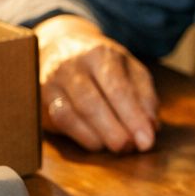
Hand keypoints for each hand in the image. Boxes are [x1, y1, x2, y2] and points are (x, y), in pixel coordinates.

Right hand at [37, 14, 158, 152]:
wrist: (61, 47)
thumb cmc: (104, 66)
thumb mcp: (131, 71)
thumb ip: (144, 97)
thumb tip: (152, 127)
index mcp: (101, 54)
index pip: (118, 89)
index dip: (133, 117)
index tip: (147, 141)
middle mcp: (73, 66)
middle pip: (92, 103)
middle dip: (115, 131)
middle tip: (131, 148)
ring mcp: (53, 82)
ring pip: (71, 114)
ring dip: (98, 137)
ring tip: (119, 147)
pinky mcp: (42, 98)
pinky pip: (60, 122)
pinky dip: (82, 137)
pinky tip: (98, 144)